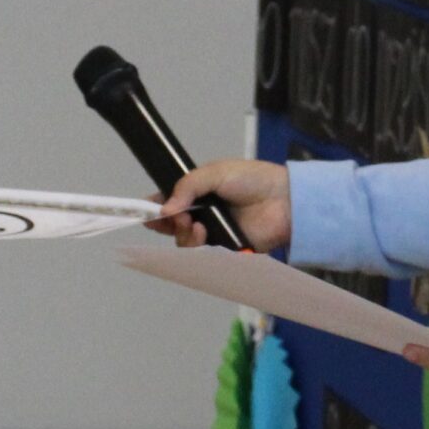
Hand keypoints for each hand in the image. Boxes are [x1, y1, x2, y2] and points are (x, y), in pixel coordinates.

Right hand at [152, 159, 291, 251]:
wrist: (284, 200)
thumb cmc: (252, 180)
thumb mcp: (214, 172)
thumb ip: (187, 187)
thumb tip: (165, 209)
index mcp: (198, 194)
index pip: (168, 203)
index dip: (154, 208)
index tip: (144, 210)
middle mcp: (202, 215)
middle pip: (172, 227)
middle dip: (167, 223)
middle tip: (176, 217)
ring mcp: (213, 233)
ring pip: (184, 243)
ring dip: (184, 235)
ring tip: (196, 224)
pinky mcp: (224, 249)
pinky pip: (203, 256)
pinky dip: (198, 247)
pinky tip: (205, 234)